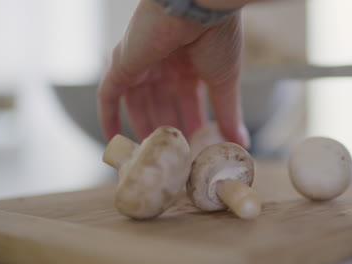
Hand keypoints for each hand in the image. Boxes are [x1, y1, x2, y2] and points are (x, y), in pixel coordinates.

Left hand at [98, 0, 248, 146]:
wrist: (200, 5)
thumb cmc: (217, 37)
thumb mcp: (225, 81)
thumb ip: (228, 114)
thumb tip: (242, 142)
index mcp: (189, 66)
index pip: (187, 103)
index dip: (190, 126)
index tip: (195, 151)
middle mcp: (164, 66)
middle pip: (161, 106)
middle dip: (167, 132)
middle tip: (171, 160)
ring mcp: (142, 65)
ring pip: (137, 105)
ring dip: (142, 130)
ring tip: (149, 159)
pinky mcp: (122, 64)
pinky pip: (109, 96)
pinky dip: (109, 118)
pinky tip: (113, 143)